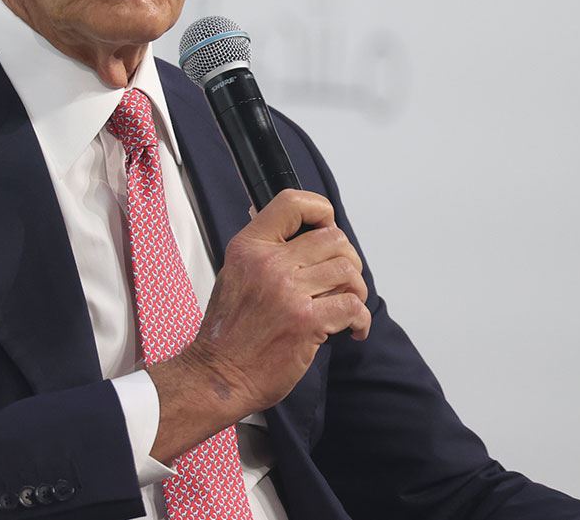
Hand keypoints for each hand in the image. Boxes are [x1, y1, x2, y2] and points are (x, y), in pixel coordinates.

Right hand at [147, 190, 370, 460]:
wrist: (218, 375)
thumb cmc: (229, 332)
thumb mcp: (235, 274)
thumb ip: (264, 250)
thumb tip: (297, 228)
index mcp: (250, 247)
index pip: (292, 203)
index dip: (319, 210)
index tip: (326, 227)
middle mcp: (269, 263)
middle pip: (333, 238)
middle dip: (348, 258)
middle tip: (343, 280)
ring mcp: (288, 291)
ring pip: (347, 270)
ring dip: (356, 289)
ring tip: (348, 304)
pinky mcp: (306, 321)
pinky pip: (352, 306)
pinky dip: (361, 319)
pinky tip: (353, 329)